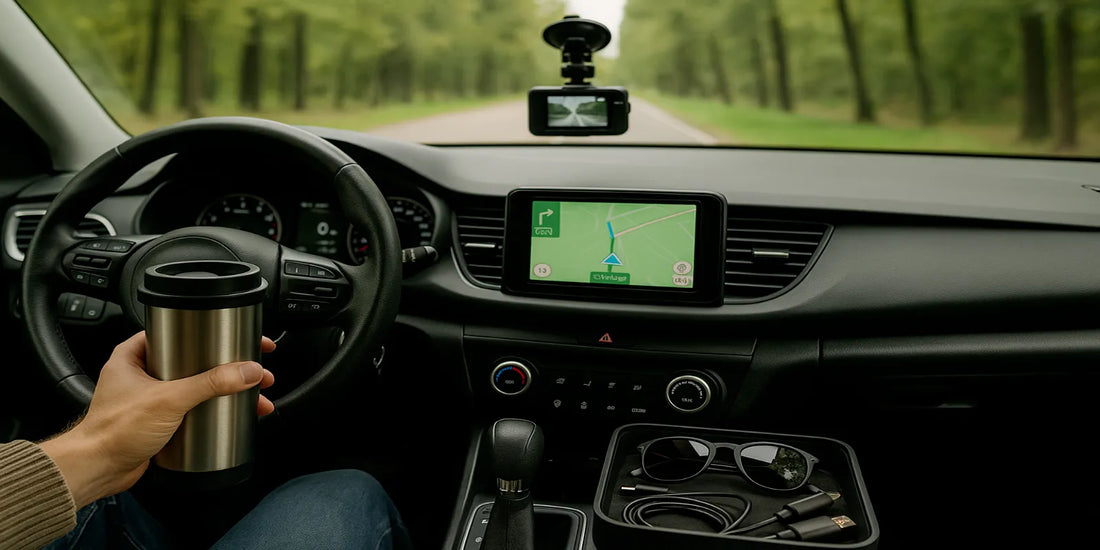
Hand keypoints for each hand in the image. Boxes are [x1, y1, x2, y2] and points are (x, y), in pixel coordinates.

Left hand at [40, 332, 275, 507]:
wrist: (98, 469)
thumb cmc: (112, 431)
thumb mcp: (169, 399)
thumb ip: (211, 383)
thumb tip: (246, 371)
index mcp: (136, 354)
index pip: (181, 330)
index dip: (214, 331)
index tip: (241, 336)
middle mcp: (143, 372)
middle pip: (196, 359)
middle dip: (229, 366)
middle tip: (254, 368)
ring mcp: (152, 396)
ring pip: (197, 385)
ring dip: (225, 390)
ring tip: (252, 395)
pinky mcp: (159, 419)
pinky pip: (192, 407)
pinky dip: (212, 409)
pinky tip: (230, 413)